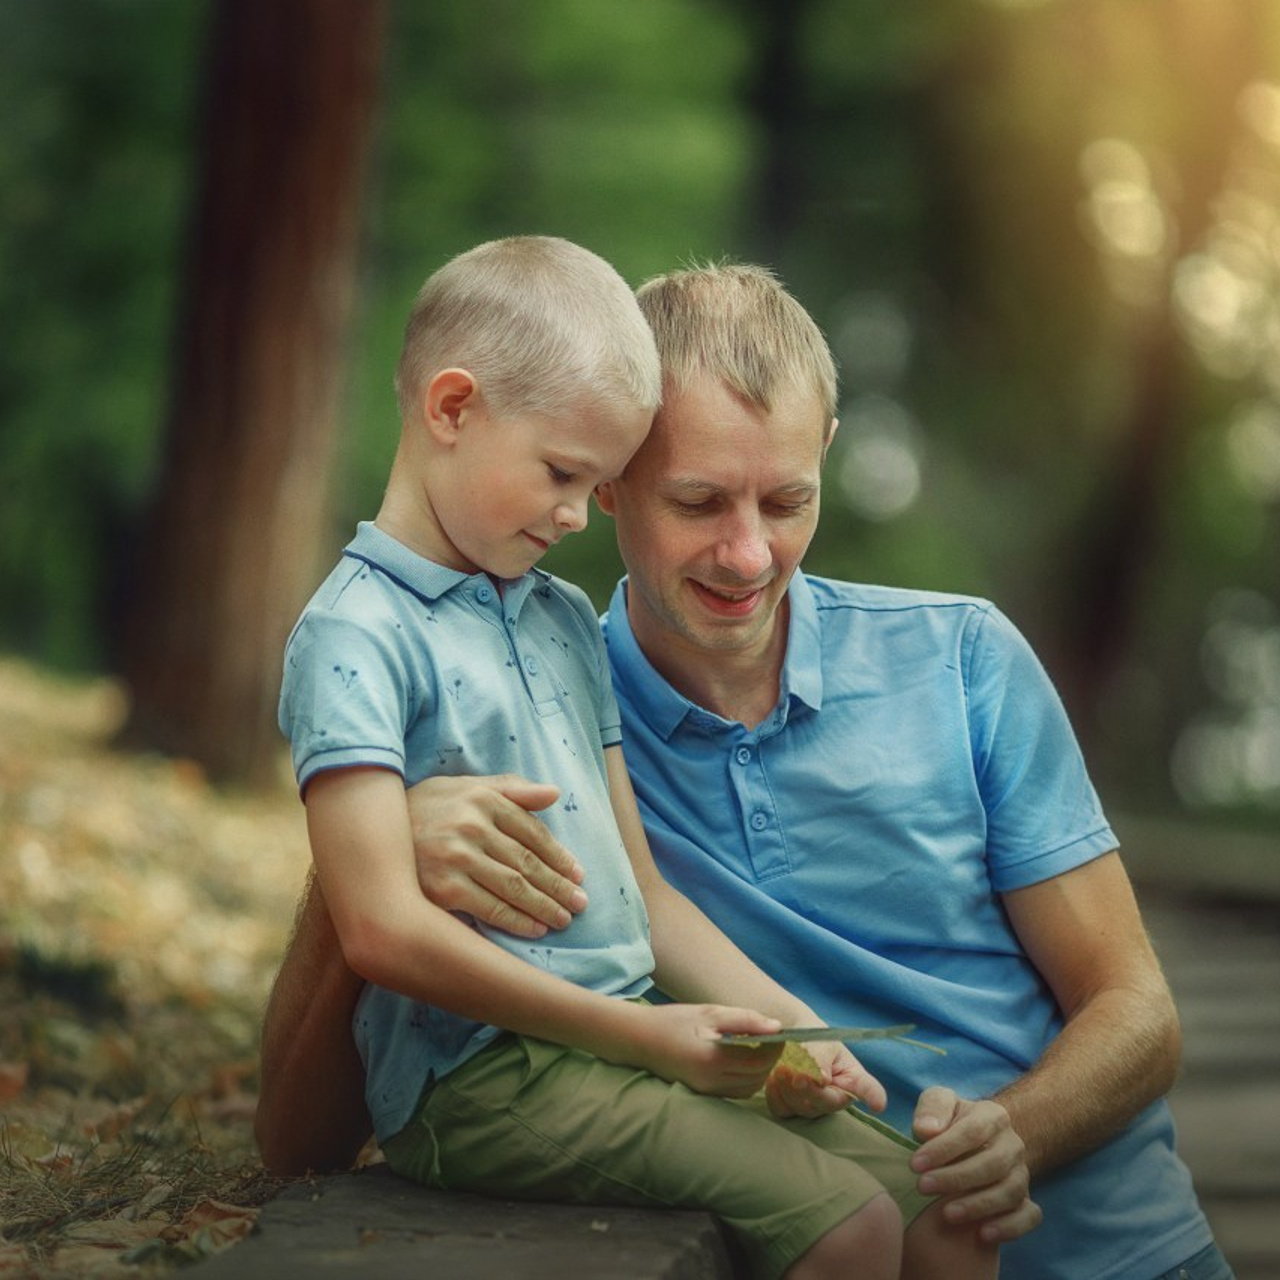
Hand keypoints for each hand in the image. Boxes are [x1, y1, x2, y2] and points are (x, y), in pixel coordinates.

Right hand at [405, 773, 586, 937]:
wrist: (370, 833)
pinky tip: (535, 928)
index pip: (532, 831)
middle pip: (528, 862)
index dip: (559, 856)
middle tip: (581, 903)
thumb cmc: (425, 808)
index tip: (577, 874)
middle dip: (559, 886)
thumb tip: (555, 793)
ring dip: (545, 906)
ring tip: (564, 918)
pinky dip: (517, 921)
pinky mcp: (443, 888)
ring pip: (514, 887)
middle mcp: (472, 826)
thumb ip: (510, 789)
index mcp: (483, 799)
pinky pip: (489, 908)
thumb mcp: (463, 786)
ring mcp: (457, 858)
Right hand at [629, 1004, 783, 1097]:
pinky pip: (734, 1092)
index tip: (778, 1032)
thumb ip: (745, 1020)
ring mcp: (706, 1091)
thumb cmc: (673, 1021)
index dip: (775, 1048)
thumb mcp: (709, 1013)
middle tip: (769, 1039)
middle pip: (757, 1079)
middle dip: (769, 1060)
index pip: (760, 1061)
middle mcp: (712, 1082)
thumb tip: (776, 1027)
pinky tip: (740, 1060)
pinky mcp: (703, 1094)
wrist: (638, 1039)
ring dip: (759, 1072)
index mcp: (714, 1059)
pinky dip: (745, 1079)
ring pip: (748, 1089)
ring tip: (756, 1048)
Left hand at [764, 1041, 887, 1118]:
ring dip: (787, 1087)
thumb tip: (822, 1081)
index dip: (873, 1097)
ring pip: (801, 1108)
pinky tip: (774, 1076)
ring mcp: (814, 1107)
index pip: (868, 1089)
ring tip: (780, 1066)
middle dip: (807, 1088)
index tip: (877, 1104)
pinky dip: (775, 1092)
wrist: (787, 1038)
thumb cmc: (813, 1037)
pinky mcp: (792, 1109)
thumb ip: (820, 1058)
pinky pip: (781, 1108)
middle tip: (792, 1070)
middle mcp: (836, 1097)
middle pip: (825, 1103)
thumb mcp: (819, 1041)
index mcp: (852, 1078)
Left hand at [910, 1086, 1041, 1243]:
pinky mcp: (1027, 1201)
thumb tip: (926, 1129)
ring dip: (978, 1205)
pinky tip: (983, 1234)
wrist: (974, 1144)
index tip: (915, 1164)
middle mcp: (1013, 1145)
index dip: (943, 1149)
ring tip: (947, 1214)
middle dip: (956, 1178)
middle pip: (993, 1164)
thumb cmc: (949, 1122)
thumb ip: (932, 1108)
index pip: (972, 1132)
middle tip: (923, 1187)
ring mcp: (1023, 1174)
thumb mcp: (938, 1103)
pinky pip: (1029, 1216)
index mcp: (993, 1116)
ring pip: (1010, 1192)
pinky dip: (1010, 1227)